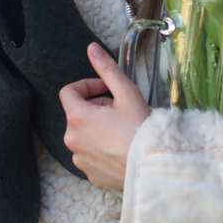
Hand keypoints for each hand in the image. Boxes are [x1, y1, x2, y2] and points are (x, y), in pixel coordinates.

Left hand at [60, 43, 150, 188]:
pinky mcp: (89, 174)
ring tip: (121, 129)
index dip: (87, 86)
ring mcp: (79, 159)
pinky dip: (100, 148)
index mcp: (77, 117)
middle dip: (95, 107)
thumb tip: (92, 48)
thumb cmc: (140, 130)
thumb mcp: (126, 93)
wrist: (153, 167)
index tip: (105, 90)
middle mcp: (72, 140)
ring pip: (83, 134)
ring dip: (97, 128)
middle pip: (77, 113)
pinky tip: (119, 148)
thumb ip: (107, 69)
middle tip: (119, 110)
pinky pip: (89, 154)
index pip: (68, 91)